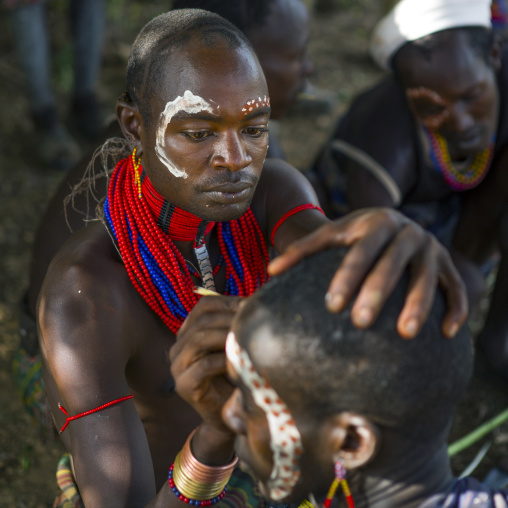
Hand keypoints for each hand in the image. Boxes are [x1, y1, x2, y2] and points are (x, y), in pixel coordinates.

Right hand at [170, 295, 240, 432]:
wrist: (228, 413)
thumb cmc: (234, 375)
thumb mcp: (235, 344)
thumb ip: (236, 324)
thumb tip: (253, 302)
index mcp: (189, 331)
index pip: (204, 306)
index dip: (228, 303)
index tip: (249, 306)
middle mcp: (178, 346)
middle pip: (201, 320)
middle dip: (229, 318)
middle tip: (251, 322)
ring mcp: (177, 366)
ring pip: (198, 339)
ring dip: (225, 335)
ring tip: (245, 339)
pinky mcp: (183, 385)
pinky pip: (203, 365)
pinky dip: (224, 360)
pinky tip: (239, 362)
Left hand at [268, 208, 467, 338]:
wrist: (390, 223)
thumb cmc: (354, 235)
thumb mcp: (331, 234)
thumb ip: (302, 250)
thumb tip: (271, 271)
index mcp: (377, 222)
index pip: (361, 250)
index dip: (348, 276)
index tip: (332, 305)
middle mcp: (408, 232)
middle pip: (393, 263)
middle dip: (378, 292)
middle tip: (360, 322)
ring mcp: (432, 248)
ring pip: (427, 277)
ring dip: (419, 304)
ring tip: (405, 334)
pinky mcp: (448, 266)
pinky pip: (457, 287)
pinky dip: (456, 308)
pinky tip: (448, 333)